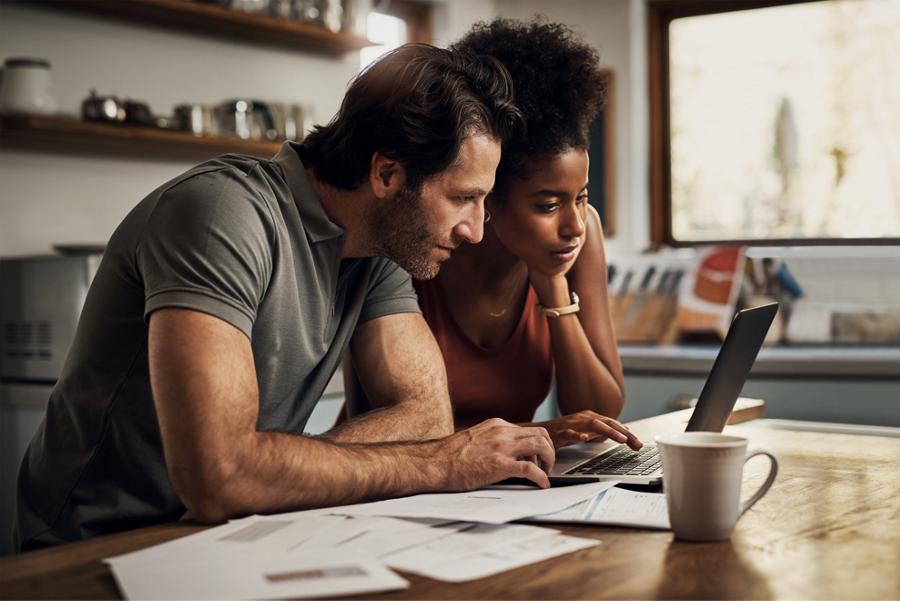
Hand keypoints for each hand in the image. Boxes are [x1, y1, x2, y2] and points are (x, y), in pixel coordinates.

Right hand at [438, 418, 555, 489]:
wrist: (434, 463)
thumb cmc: (450, 456)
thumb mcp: (476, 439)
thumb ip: (493, 441)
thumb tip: (506, 452)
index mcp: (496, 425)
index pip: (529, 429)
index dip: (538, 444)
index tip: (538, 457)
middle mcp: (502, 432)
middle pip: (541, 434)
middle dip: (549, 450)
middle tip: (546, 465)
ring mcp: (501, 447)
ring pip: (540, 446)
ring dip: (549, 461)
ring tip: (546, 474)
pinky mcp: (499, 465)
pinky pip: (530, 469)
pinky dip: (541, 477)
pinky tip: (542, 484)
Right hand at [534, 411, 642, 449]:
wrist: (538, 432)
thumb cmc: (562, 432)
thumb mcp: (586, 431)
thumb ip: (602, 431)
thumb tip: (621, 432)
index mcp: (590, 418)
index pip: (613, 424)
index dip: (627, 433)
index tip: (638, 444)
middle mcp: (583, 418)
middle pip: (607, 423)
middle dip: (624, 433)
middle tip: (636, 444)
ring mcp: (571, 424)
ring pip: (593, 425)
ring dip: (609, 431)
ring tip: (621, 439)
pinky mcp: (559, 432)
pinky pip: (569, 433)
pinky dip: (577, 435)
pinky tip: (585, 438)